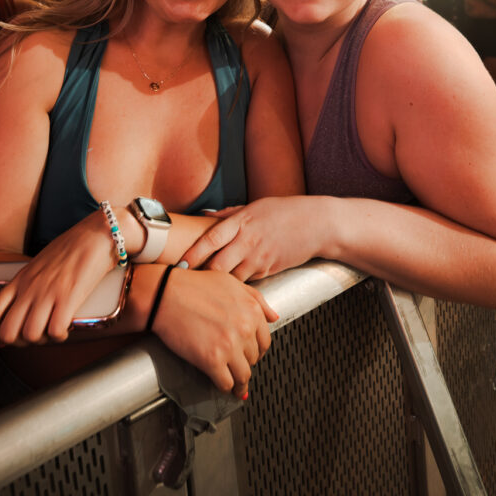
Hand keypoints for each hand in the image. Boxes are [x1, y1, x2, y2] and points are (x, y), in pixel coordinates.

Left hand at [0, 212, 113, 345]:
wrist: (95, 233)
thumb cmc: (71, 247)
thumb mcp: (39, 264)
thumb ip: (29, 284)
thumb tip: (25, 306)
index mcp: (20, 279)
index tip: (3, 339)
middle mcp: (30, 287)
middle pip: (7, 332)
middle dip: (19, 342)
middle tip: (34, 336)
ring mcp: (48, 292)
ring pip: (30, 335)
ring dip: (43, 339)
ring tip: (53, 330)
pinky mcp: (68, 296)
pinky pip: (55, 330)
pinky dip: (60, 335)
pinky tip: (66, 326)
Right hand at [151, 267, 277, 397]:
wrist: (165, 294)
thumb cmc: (193, 285)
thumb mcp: (231, 283)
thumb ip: (256, 299)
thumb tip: (273, 316)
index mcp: (251, 310)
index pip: (265, 341)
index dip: (256, 350)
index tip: (250, 354)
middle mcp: (245, 328)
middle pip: (253, 359)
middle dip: (245, 362)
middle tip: (236, 364)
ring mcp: (229, 346)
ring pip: (243, 375)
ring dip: (238, 381)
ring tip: (234, 384)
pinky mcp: (212, 360)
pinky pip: (225, 383)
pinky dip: (224, 386)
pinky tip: (221, 384)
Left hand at [182, 197, 314, 281]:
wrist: (318, 224)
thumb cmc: (284, 212)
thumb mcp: (255, 206)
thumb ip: (229, 214)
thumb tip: (204, 216)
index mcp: (242, 222)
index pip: (210, 240)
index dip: (192, 254)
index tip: (178, 264)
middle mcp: (248, 241)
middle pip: (217, 266)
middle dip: (201, 276)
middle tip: (187, 282)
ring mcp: (260, 258)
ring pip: (231, 278)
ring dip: (219, 284)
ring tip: (204, 289)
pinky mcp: (269, 270)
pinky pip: (248, 281)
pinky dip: (238, 284)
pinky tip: (230, 288)